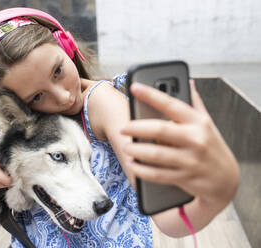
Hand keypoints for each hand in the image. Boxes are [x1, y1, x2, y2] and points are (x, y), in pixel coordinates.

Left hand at [121, 80, 238, 208]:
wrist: (227, 181)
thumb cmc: (212, 147)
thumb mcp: (208, 123)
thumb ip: (195, 103)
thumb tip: (188, 81)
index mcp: (198, 122)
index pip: (171, 104)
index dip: (151, 94)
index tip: (134, 87)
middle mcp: (196, 139)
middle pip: (160, 130)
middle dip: (136, 128)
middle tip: (123, 128)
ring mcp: (191, 160)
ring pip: (156, 154)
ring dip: (136, 151)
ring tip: (125, 147)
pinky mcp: (185, 178)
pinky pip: (158, 174)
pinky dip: (142, 170)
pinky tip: (133, 165)